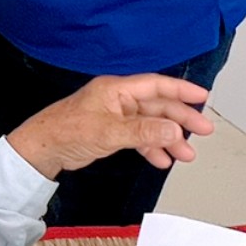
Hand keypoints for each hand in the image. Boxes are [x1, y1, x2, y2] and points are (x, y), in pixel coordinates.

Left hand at [11, 75, 213, 176]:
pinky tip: (162, 160)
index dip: (181, 90)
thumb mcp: (109, 132)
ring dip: (169, 138)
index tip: (202, 96)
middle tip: (203, 130)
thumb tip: (174, 130)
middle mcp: (118, 99)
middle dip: (181, 119)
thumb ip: (143, 131)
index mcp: (117, 89)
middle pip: (158, 106)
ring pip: (150, 124)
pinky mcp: (111, 132)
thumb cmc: (66, 130)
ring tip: (186, 154)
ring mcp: (115, 116)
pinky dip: (151, 147)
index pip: (156, 85)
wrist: (42, 148)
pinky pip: (139, 137)